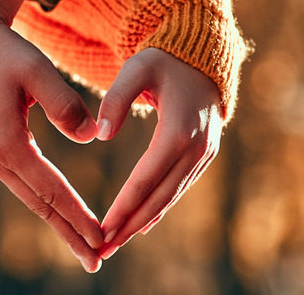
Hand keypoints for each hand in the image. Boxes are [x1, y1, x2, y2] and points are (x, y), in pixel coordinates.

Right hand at [0, 0, 103, 271]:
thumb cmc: (1, 49)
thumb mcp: (36, 70)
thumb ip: (65, 104)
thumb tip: (91, 136)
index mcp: (5, 142)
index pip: (51, 190)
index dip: (78, 216)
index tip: (102, 238)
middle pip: (38, 205)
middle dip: (68, 234)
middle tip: (96, 260)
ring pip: (28, 196)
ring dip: (56, 220)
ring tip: (82, 242)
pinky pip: (20, 181)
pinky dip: (42, 199)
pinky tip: (56, 208)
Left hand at [96, 47, 223, 259]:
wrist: (201, 55)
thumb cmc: (163, 60)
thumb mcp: (136, 68)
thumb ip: (115, 99)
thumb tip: (99, 135)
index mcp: (179, 130)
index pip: (146, 178)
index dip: (124, 206)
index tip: (102, 228)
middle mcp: (196, 147)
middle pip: (160, 196)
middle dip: (130, 225)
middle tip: (103, 249)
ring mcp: (204, 154)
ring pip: (171, 196)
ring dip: (143, 222)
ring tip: (115, 243)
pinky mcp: (204, 155)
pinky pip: (179, 187)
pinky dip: (159, 207)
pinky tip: (141, 225)